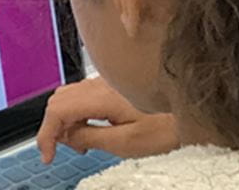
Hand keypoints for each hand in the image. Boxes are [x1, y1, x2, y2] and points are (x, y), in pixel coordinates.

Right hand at [35, 78, 178, 163]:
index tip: (48, 156)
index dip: (46, 134)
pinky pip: (84, 95)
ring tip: (82, 144)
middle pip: (58, 100)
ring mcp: (105, 81)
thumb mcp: (126, 142)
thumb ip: (91, 137)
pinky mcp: (113, 84)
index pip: (56, 110)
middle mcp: (98, 83)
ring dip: (67, 120)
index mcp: (99, 96)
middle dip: (54, 127)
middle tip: (64, 151)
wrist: (193, 105)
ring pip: (69, 96)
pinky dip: (79, 114)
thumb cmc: (166, 125)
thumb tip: (67, 136)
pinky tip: (94, 129)